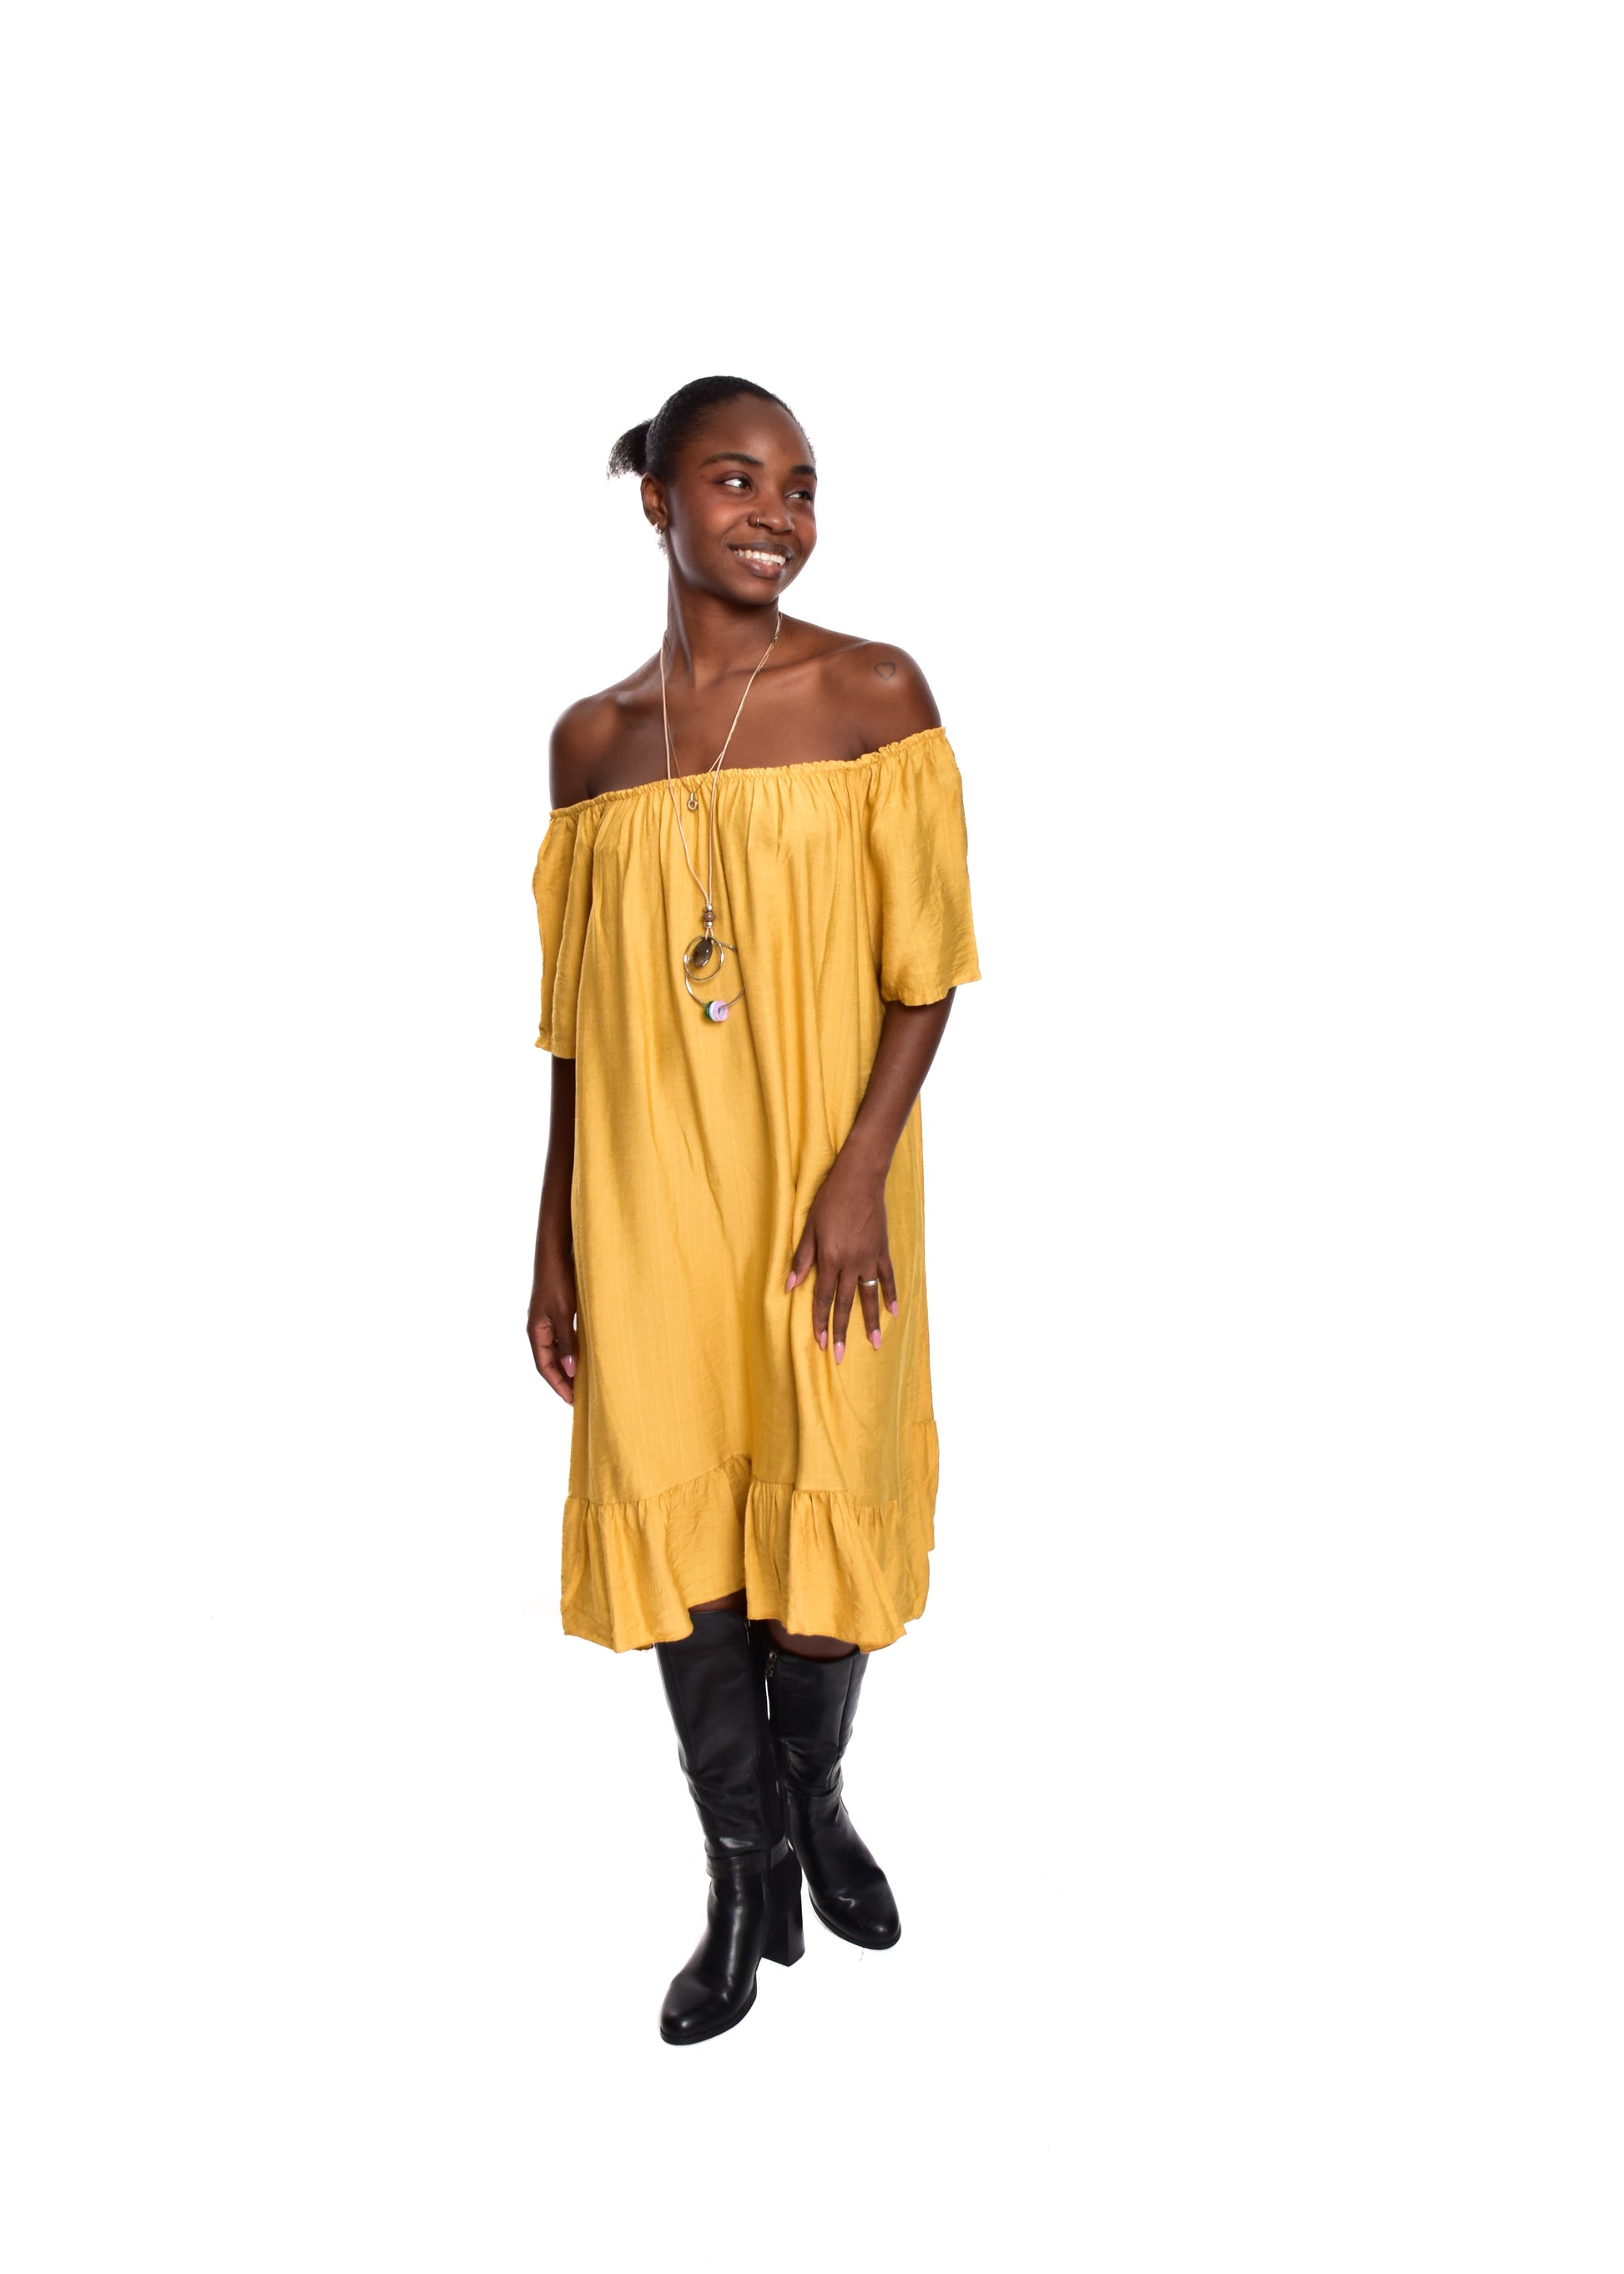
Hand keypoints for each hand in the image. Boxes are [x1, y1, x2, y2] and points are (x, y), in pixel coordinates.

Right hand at [528, 1246, 578, 1404]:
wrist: (556, 1251)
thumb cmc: (558, 1279)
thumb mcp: (564, 1313)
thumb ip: (568, 1341)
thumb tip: (571, 1370)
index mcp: (536, 1331)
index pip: (545, 1367)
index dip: (559, 1385)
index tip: (573, 1402)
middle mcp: (539, 1329)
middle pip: (550, 1362)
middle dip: (564, 1380)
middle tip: (581, 1398)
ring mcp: (548, 1320)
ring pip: (557, 1351)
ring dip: (569, 1366)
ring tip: (584, 1381)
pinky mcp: (558, 1311)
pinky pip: (564, 1338)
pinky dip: (573, 1351)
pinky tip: (586, 1354)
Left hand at [785, 1152, 898, 1362]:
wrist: (860, 1178)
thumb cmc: (829, 1200)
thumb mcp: (808, 1227)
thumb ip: (801, 1258)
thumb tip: (789, 1285)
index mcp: (829, 1258)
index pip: (822, 1297)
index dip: (819, 1321)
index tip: (820, 1342)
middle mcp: (850, 1263)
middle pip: (844, 1303)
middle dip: (842, 1331)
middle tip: (841, 1356)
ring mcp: (869, 1257)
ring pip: (869, 1296)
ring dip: (870, 1322)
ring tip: (875, 1344)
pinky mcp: (882, 1249)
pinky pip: (888, 1277)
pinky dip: (892, 1295)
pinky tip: (893, 1312)